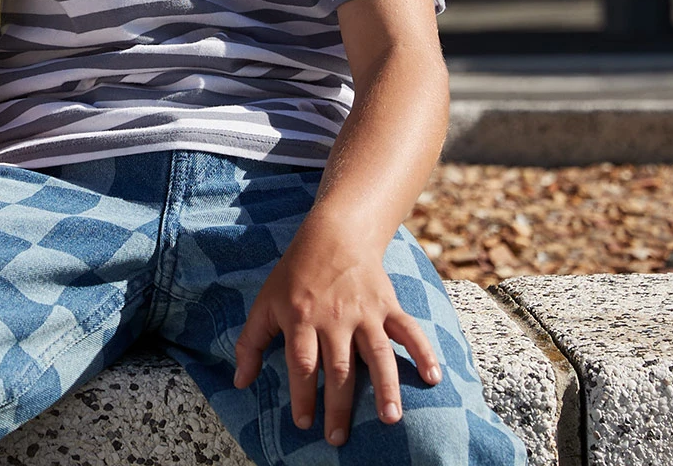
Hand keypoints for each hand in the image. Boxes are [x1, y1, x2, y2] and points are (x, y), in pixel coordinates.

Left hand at [232, 221, 441, 446]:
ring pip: (376, 353)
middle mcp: (334, 317)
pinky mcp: (387, 304)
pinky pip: (408, 329)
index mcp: (301, 317)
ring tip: (390, 418)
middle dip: (338, 405)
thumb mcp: (265, 302)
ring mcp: (364, 311)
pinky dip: (423, 351)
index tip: (304, 423)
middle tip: (338, 438)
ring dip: (385, 387)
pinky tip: (433, 378)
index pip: (302, 363)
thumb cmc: (295, 273)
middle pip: (338, 367)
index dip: (302, 395)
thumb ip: (250, 343)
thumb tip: (240, 383)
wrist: (333, 234)